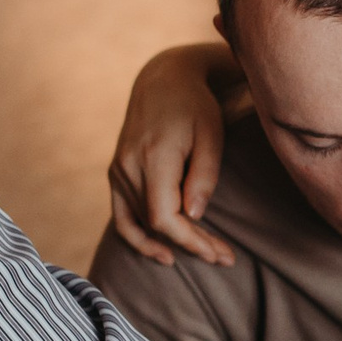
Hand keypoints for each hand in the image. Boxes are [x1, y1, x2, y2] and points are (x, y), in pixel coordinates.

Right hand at [107, 44, 236, 265]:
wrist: (163, 81)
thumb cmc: (195, 107)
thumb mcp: (212, 135)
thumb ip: (203, 176)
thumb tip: (193, 216)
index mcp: (153, 156)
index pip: (164, 217)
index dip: (190, 241)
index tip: (219, 253)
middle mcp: (128, 167)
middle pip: (156, 224)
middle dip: (192, 246)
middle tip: (225, 258)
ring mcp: (118, 171)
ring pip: (142, 223)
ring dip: (174, 244)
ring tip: (208, 255)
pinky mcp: (116, 174)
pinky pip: (122, 217)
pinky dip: (139, 239)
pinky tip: (163, 255)